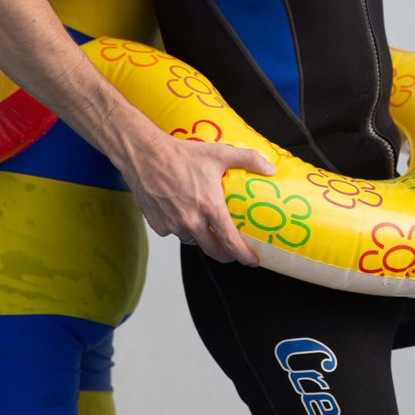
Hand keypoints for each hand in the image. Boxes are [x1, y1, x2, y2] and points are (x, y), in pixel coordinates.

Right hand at [124, 134, 275, 265]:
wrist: (145, 155)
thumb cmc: (181, 154)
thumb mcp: (219, 154)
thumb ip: (248, 160)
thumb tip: (270, 168)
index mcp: (210, 207)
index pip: (230, 241)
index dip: (244, 255)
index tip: (252, 261)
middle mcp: (192, 221)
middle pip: (213, 251)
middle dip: (226, 255)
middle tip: (233, 252)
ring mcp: (173, 226)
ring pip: (193, 240)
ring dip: (202, 237)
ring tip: (206, 225)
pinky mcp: (158, 226)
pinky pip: (175, 232)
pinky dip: (181, 227)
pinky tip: (182, 211)